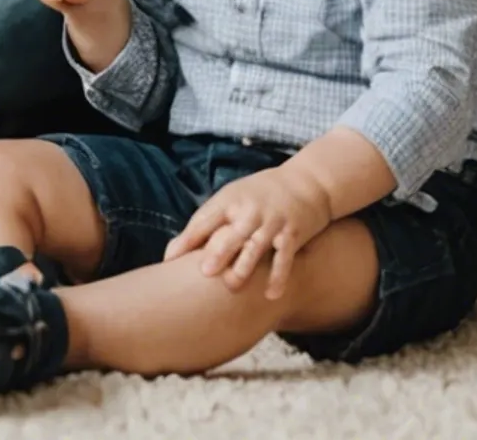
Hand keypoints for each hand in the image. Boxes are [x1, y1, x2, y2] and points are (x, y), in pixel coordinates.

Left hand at [166, 165, 337, 297]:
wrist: (308, 182)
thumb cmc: (260, 194)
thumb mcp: (232, 197)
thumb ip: (208, 221)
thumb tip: (174, 249)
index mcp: (229, 200)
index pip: (204, 220)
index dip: (186, 239)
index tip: (169, 259)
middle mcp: (250, 211)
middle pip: (231, 233)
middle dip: (219, 251)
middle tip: (205, 271)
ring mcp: (272, 222)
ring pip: (257, 246)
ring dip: (245, 266)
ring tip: (233, 285)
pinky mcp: (293, 234)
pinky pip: (285, 258)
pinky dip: (278, 276)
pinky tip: (271, 295)